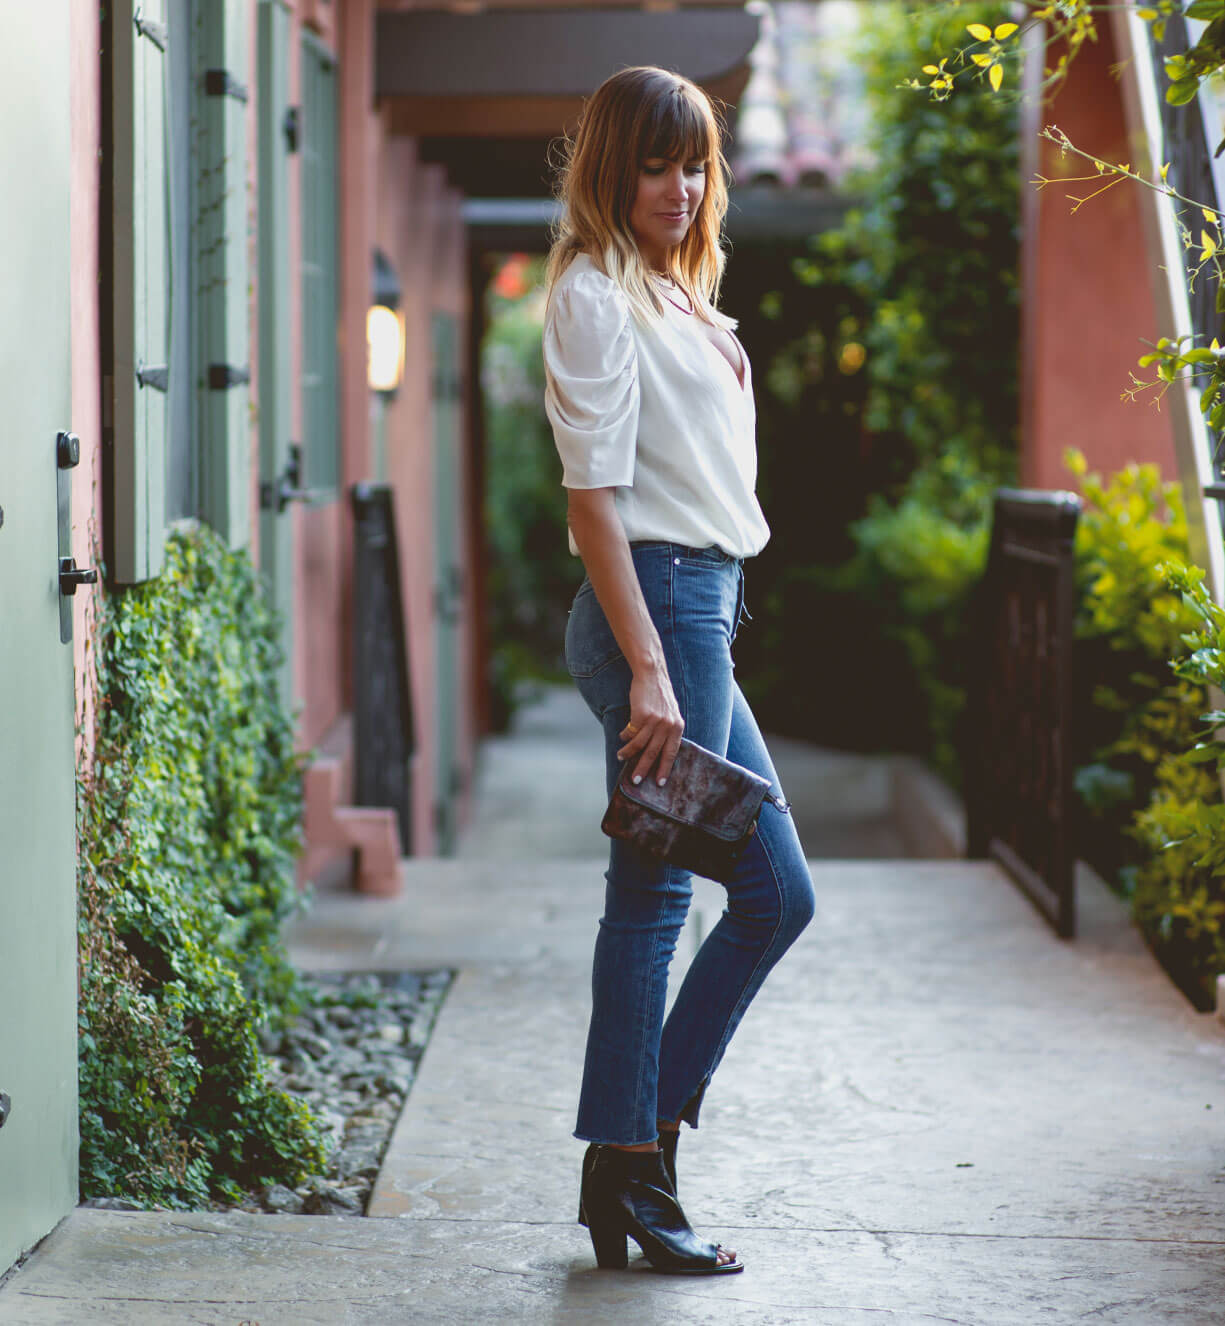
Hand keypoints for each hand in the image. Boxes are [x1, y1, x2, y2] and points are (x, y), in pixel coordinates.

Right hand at [616, 667, 683, 786]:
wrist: (652, 674)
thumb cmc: (659, 695)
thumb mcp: (670, 714)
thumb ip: (666, 730)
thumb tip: (655, 752)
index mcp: (677, 727)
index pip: (672, 753)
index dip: (665, 768)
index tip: (660, 783)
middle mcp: (668, 725)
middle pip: (654, 752)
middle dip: (644, 768)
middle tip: (636, 780)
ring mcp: (655, 720)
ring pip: (640, 744)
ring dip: (628, 753)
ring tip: (621, 757)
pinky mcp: (641, 715)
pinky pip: (631, 732)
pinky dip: (625, 737)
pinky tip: (622, 739)